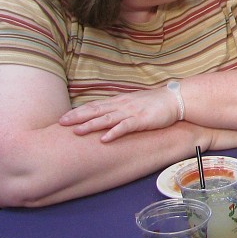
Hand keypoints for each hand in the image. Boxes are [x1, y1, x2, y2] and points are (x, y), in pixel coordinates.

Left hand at [59, 86, 181, 141]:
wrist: (175, 99)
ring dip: (91, 125)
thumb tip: (104, 115)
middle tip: (62, 123)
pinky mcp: (142, 120)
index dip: (78, 111)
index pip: (94, 105)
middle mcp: (122, 105)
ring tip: (77, 131)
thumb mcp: (133, 103)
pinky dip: (114, 132)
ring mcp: (131, 112)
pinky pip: (126, 127)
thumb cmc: (154, 103)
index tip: (63, 117)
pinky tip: (104, 139)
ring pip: (107, 118)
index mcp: (119, 101)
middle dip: (78, 117)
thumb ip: (118, 108)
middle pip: (96, 110)